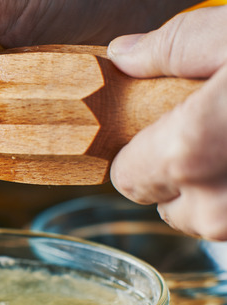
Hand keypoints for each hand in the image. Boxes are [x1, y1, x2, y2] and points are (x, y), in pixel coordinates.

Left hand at [109, 6, 226, 239]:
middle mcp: (216, 207)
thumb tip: (123, 55)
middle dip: (181, 173)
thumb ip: (171, 48)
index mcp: (187, 155)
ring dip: (219, 189)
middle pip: (169, 204)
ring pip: (211, 218)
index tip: (162, 129)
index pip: (125, 177)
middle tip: (216, 129)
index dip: (141, 152)